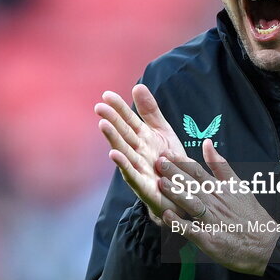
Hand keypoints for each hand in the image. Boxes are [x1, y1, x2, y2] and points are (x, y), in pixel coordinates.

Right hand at [95, 85, 187, 222]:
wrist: (181, 194)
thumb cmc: (170, 162)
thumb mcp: (163, 132)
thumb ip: (150, 111)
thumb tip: (137, 86)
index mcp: (142, 138)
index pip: (129, 120)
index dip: (119, 108)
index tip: (106, 95)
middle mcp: (137, 152)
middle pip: (123, 134)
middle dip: (112, 120)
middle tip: (99, 107)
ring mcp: (138, 168)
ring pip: (124, 151)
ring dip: (113, 139)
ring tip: (103, 125)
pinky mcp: (143, 186)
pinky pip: (132, 174)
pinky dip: (123, 165)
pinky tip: (113, 154)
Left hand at [157, 139, 278, 275]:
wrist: (266, 245)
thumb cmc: (251, 215)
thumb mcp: (239, 186)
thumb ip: (220, 165)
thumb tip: (207, 142)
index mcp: (221, 190)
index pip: (198, 172)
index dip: (181, 162)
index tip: (167, 153)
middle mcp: (216, 204)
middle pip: (193, 185)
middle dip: (174, 173)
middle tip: (159, 162)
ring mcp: (213, 222)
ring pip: (193, 204)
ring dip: (177, 194)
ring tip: (162, 183)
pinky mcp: (210, 240)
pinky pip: (192, 231)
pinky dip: (180, 224)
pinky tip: (167, 216)